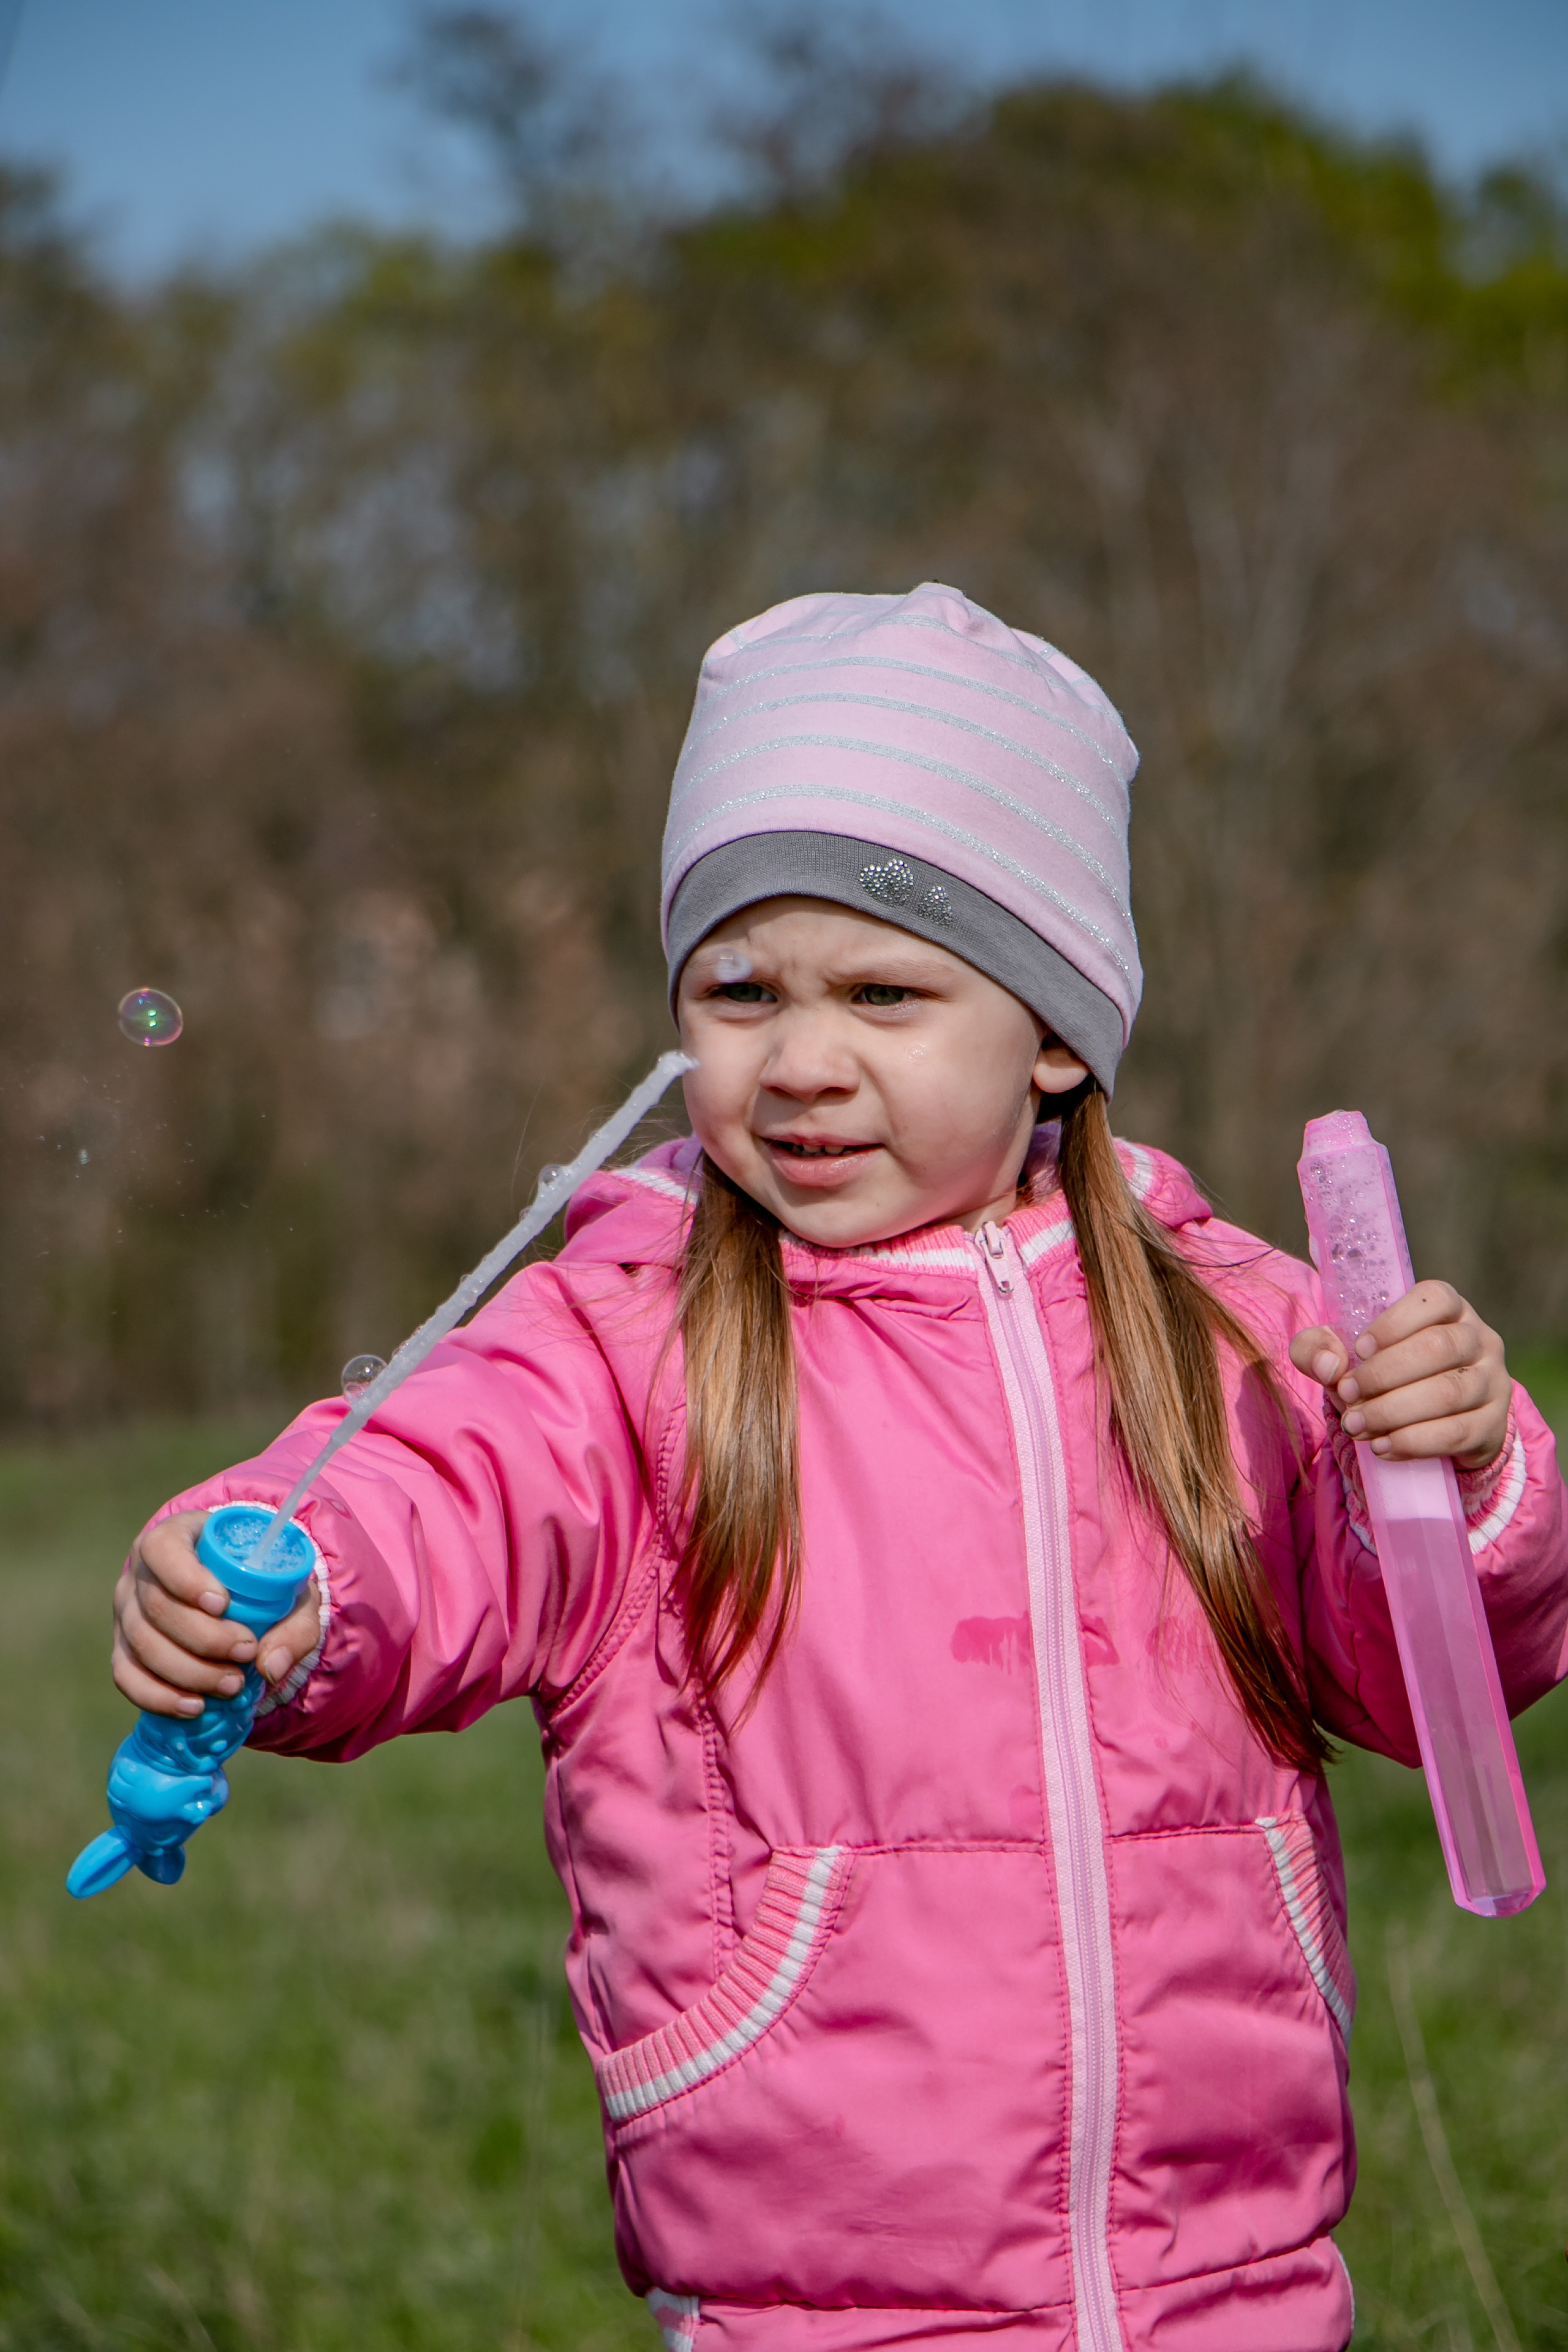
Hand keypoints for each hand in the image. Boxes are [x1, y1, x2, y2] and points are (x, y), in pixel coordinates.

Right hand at [112, 1510, 323, 1718]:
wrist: (242, 1599)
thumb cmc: (264, 1583)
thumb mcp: (292, 1591)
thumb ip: (294, 1625)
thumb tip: (271, 1667)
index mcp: (178, 1536)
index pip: (163, 1549)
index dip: (186, 1578)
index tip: (223, 1604)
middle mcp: (142, 1572)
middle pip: (155, 1606)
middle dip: (203, 1638)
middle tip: (246, 1653)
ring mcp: (127, 1612)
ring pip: (141, 1644)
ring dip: (188, 1671)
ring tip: (232, 1684)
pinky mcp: (124, 1648)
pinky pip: (126, 1676)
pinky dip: (158, 1696)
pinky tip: (194, 1706)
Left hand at [1289, 1282, 1509, 1471]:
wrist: (1429, 1425)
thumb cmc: (1382, 1374)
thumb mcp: (1344, 1354)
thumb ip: (1318, 1347)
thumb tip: (1327, 1364)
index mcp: (1449, 1309)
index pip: (1435, 1298)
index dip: (1395, 1322)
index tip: (1360, 1349)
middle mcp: (1479, 1338)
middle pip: (1438, 1347)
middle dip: (1383, 1375)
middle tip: (1345, 1394)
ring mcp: (1493, 1381)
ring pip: (1448, 1392)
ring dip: (1394, 1412)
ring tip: (1356, 1426)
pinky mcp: (1493, 1425)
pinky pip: (1457, 1432)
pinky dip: (1414, 1442)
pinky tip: (1383, 1447)